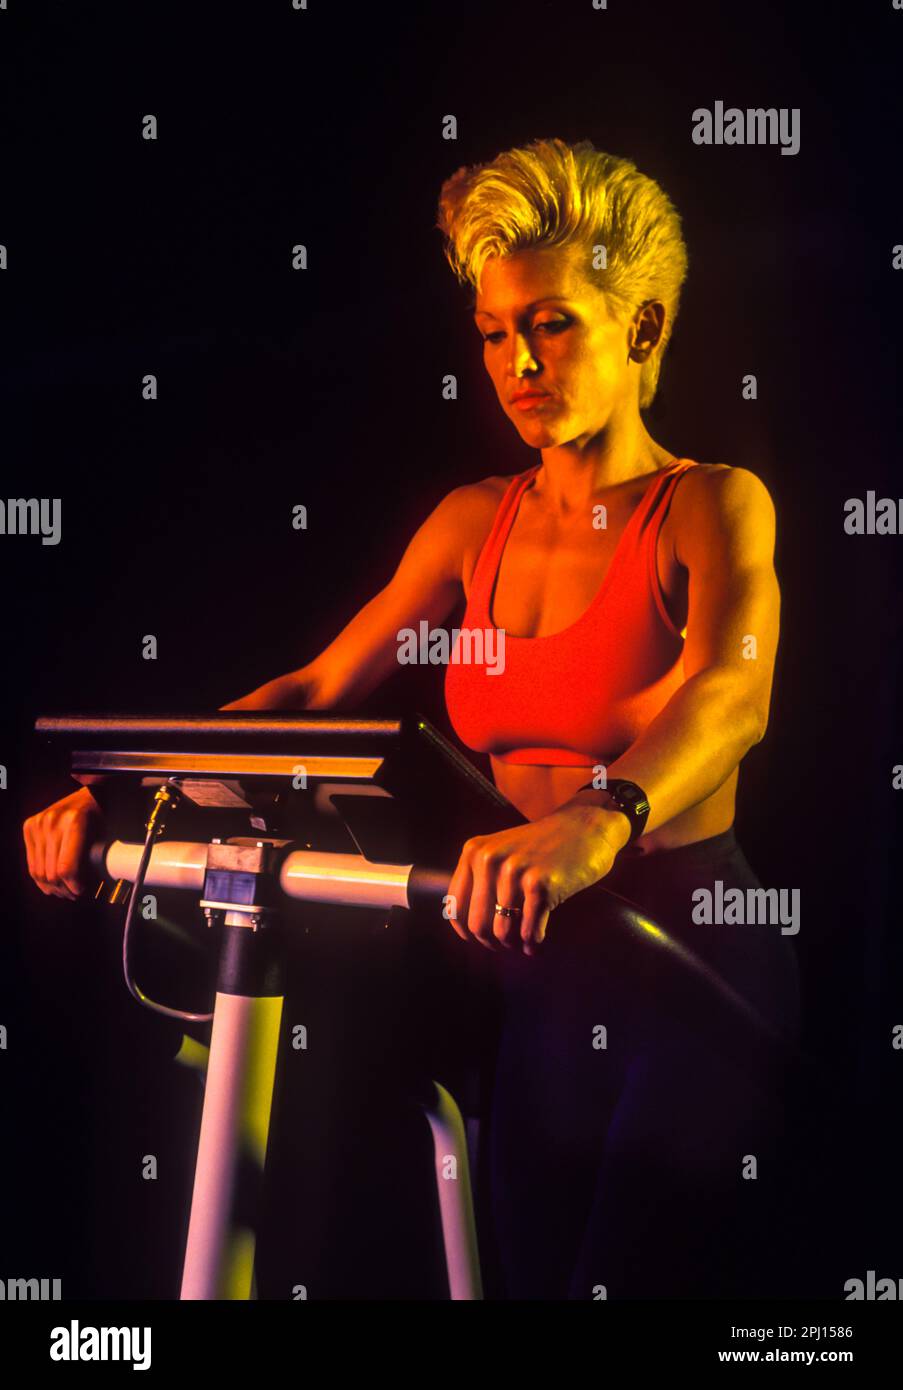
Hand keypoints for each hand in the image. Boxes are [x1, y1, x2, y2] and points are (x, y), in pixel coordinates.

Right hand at [23, 786, 103, 899]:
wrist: (88, 793)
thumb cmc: (99, 814)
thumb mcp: (103, 835)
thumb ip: (95, 859)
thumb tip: (87, 887)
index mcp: (74, 823)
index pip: (67, 868)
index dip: (74, 886)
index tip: (81, 891)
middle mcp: (53, 822)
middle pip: (52, 872)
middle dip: (64, 889)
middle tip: (74, 894)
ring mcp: (39, 823)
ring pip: (39, 870)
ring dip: (51, 887)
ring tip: (63, 891)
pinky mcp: (30, 826)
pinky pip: (31, 861)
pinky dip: (40, 877)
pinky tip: (50, 883)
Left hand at [444, 803, 630, 954]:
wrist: (586, 826)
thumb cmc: (544, 844)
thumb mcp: (502, 850)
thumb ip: (481, 878)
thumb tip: (467, 926)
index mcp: (475, 851)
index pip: (455, 905)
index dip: (465, 930)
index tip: (478, 939)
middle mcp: (490, 860)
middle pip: (477, 924)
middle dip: (491, 942)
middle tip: (505, 945)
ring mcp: (515, 872)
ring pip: (503, 931)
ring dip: (513, 943)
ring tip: (522, 942)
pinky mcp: (541, 885)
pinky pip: (529, 931)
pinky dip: (533, 942)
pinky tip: (536, 943)